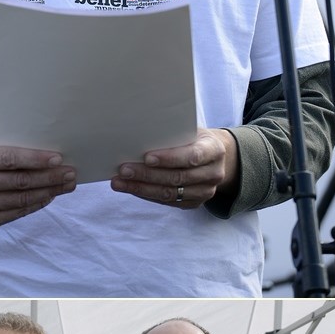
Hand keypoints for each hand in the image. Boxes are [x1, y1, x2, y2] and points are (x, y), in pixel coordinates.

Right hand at [0, 145, 75, 227]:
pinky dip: (36, 205)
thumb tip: (43, 153)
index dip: (35, 159)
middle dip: (49, 177)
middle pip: (20, 182)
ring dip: (48, 192)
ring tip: (66, 185)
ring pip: (21, 200)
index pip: (9, 159)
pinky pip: (16, 213)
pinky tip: (48, 196)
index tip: (58, 159)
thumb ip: (3, 151)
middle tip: (70, 173)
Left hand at [113, 128, 238, 203]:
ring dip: (141, 188)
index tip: (146, 157)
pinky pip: (167, 202)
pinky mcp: (194, 203)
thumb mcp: (191, 129)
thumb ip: (174, 133)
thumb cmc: (195, 137)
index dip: (169, 158)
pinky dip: (147, 195)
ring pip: (169, 194)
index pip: (191, 156)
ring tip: (119, 182)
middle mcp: (214, 174)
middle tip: (123, 170)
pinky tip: (131, 188)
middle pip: (177, 178)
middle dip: (147, 175)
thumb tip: (139, 133)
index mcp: (215, 150)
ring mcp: (205, 192)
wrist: (214, 156)